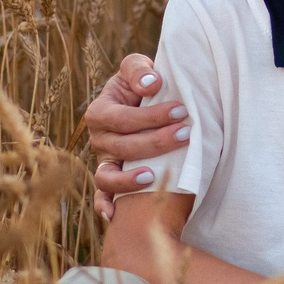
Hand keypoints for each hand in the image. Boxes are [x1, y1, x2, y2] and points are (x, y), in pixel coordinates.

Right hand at [84, 55, 190, 216]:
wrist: (140, 102)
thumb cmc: (141, 85)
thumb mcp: (136, 68)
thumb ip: (139, 70)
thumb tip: (152, 84)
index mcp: (100, 112)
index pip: (124, 119)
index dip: (152, 117)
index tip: (182, 110)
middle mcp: (98, 139)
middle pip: (123, 147)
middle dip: (156, 143)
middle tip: (186, 134)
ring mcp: (104, 161)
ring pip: (108, 176)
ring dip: (130, 179)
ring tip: (154, 175)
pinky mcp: (110, 178)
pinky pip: (102, 196)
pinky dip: (104, 206)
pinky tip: (115, 216)